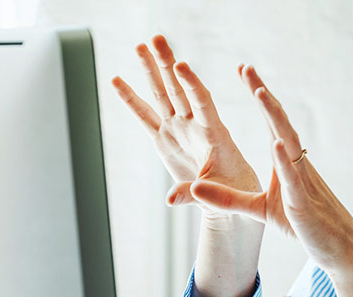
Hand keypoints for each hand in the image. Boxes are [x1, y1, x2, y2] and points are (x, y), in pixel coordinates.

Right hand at [112, 34, 263, 296]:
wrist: (230, 200)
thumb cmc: (235, 194)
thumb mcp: (221, 195)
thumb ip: (196, 194)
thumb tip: (170, 200)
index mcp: (215, 134)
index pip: (203, 103)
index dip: (193, 85)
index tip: (181, 66)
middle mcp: (195, 126)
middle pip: (179, 90)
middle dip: (167, 64)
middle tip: (157, 39)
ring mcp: (179, 130)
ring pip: (163, 95)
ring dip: (151, 71)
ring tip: (140, 45)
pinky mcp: (165, 140)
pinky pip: (145, 116)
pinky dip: (131, 99)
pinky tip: (117, 80)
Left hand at [185, 64, 352, 265]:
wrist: (340, 249)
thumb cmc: (304, 226)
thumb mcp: (259, 210)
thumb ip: (228, 199)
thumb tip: (195, 187)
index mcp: (287, 162)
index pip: (271, 122)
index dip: (259, 96)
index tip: (244, 72)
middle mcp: (297, 164)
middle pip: (279, 122)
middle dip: (263, 94)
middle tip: (246, 68)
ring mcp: (303, 181)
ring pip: (288, 142)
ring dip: (274, 117)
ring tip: (259, 93)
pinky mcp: (304, 203)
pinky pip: (294, 177)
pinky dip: (285, 159)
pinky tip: (277, 143)